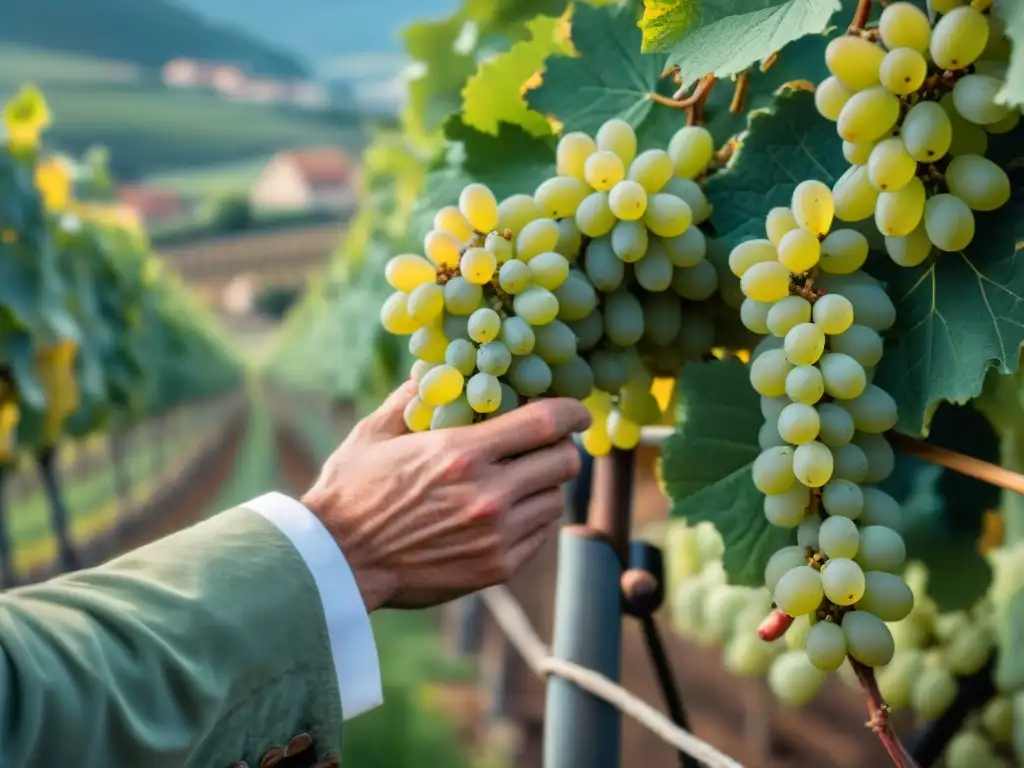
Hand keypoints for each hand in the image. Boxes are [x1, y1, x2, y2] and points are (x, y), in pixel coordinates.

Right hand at [302, 381, 590, 611]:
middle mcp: (488, 494)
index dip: (571, 410)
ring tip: (520, 479)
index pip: (545, 423)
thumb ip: (412, 397)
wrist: (337, 563)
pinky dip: (531, 519)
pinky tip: (506, 512)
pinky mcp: (497, 568)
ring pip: (555, 499)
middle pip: (563, 461)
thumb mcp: (374, 433)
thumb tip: (437, 370)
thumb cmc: (351, 492)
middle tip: (546, 444)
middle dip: (561, 447)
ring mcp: (496, 535)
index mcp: (461, 453)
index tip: (576, 408)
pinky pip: (539, 534)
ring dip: (544, 485)